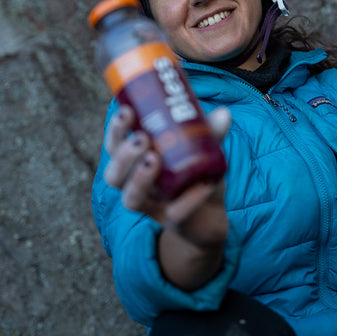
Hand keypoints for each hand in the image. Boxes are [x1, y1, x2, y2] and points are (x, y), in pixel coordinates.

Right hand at [104, 105, 230, 249]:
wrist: (211, 213)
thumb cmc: (196, 173)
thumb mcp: (202, 148)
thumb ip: (211, 131)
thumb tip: (223, 113)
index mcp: (136, 163)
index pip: (114, 147)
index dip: (115, 131)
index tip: (127, 111)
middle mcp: (136, 187)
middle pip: (114, 176)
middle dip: (123, 155)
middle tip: (141, 139)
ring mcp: (153, 208)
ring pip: (131, 199)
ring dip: (139, 179)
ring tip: (154, 159)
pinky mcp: (175, 224)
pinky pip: (175, 214)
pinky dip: (189, 200)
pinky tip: (203, 186)